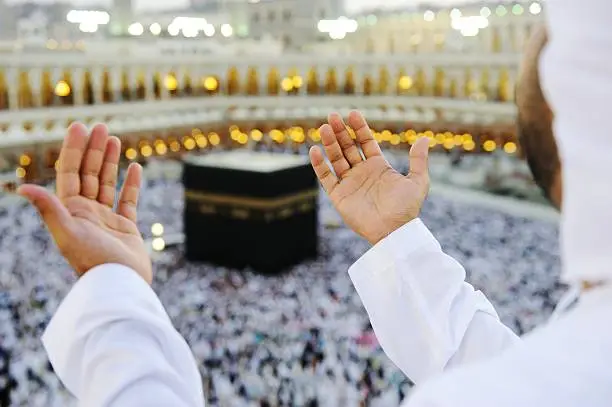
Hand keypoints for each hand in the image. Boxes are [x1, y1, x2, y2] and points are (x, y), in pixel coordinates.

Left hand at [18, 123, 151, 282]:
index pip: (71, 173)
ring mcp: (106, 219)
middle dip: (94, 149)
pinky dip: (131, 183)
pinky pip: (128, 200)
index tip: (81, 127)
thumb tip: (23, 187)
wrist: (120, 284)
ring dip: (110, 161)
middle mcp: (86, 212)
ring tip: (115, 139)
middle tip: (101, 126)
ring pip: (107, 183)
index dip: (74, 149)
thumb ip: (49, 209)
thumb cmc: (93, 261)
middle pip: (89, 173)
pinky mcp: (126, 228)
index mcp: (71, 211)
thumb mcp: (68, 233)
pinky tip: (135, 167)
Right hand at [309, 111, 429, 244]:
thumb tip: (424, 138)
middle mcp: (362, 173)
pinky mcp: (339, 196)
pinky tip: (315, 150)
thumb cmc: (407, 208)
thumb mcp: (417, 181)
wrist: (393, 231)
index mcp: (378, 167)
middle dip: (341, 132)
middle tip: (333, 116)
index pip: (365, 142)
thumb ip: (418, 160)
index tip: (352, 114)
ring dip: (330, 143)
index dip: (359, 128)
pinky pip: (326, 177)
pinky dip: (319, 165)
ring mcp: (349, 183)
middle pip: (348, 147)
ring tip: (324, 128)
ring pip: (336, 159)